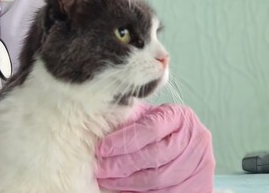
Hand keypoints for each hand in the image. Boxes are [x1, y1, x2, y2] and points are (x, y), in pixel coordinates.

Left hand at [95, 103, 214, 192]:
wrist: (186, 142)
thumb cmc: (160, 127)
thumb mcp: (146, 115)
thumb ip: (130, 117)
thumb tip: (103, 125)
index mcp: (180, 117)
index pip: (150, 128)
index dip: (123, 140)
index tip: (102, 149)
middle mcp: (195, 139)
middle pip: (155, 156)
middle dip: (122, 164)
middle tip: (100, 168)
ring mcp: (200, 163)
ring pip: (159, 179)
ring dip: (128, 182)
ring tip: (107, 180)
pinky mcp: (200, 184)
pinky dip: (140, 192)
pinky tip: (123, 189)